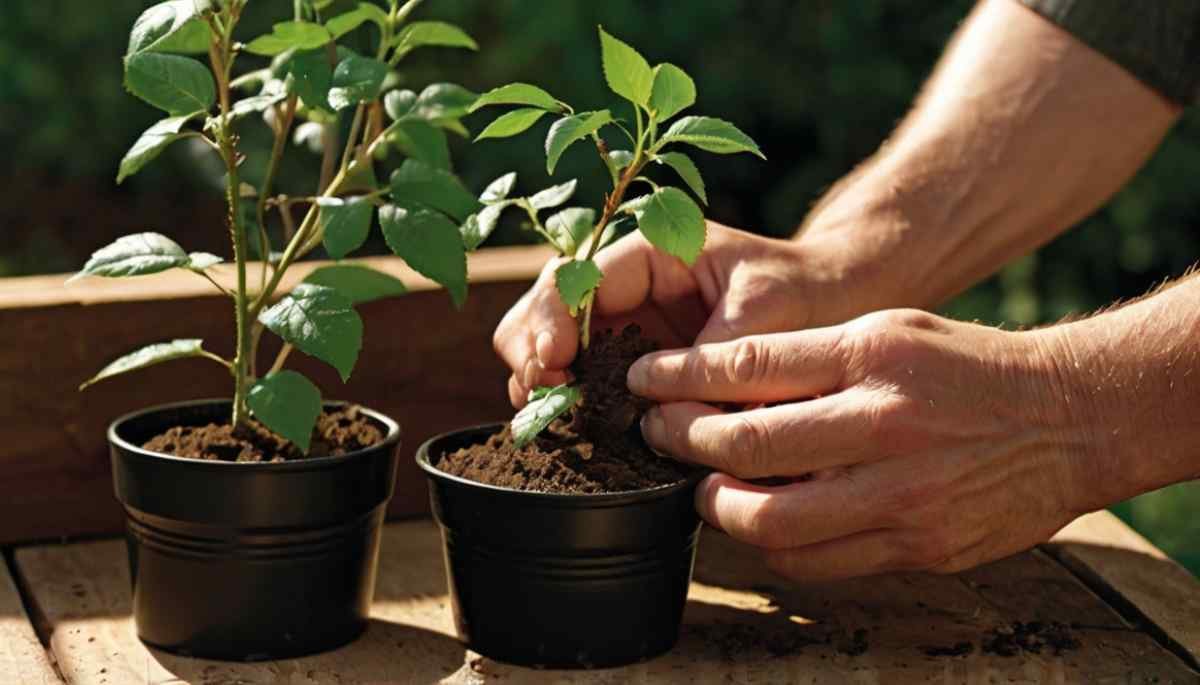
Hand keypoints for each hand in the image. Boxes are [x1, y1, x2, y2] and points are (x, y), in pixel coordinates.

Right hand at [494, 222, 851, 406]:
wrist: (831, 305)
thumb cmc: (802, 292)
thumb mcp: (765, 312)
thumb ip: (715, 355)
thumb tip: (670, 410)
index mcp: (648, 250)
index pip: (574, 275)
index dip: (552, 318)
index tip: (555, 361)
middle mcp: (624, 285)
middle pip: (543, 307)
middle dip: (531, 350)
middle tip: (540, 396)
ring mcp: (623, 324)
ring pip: (549, 344)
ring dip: (541, 380)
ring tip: (548, 417)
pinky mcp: (631, 364)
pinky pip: (581, 380)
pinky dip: (567, 402)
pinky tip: (570, 427)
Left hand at [628, 309, 1092, 579]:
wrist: (1067, 421)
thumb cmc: (965, 368)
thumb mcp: (888, 332)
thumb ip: (809, 358)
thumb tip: (718, 382)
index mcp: (874, 356)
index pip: (748, 365)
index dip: (680, 377)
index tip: (643, 381)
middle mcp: (886, 424)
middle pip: (748, 443)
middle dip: (682, 440)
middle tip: (657, 434)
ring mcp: (904, 494)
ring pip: (773, 520)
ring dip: (719, 506)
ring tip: (704, 486)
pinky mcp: (919, 547)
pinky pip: (819, 563)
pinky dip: (773, 546)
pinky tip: (759, 521)